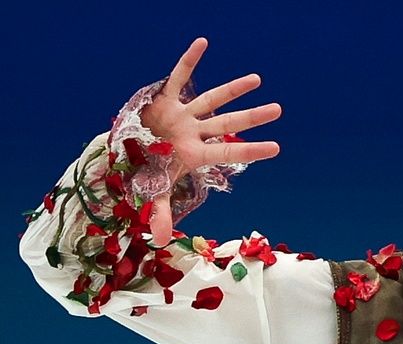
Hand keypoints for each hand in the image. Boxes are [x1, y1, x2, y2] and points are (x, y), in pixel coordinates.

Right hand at [141, 37, 282, 244]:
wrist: (124, 153)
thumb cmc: (145, 172)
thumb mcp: (153, 191)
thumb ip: (160, 212)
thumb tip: (163, 240)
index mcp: (195, 155)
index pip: (229, 152)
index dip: (251, 150)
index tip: (276, 148)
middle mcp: (194, 133)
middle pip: (228, 124)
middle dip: (252, 117)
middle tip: (278, 110)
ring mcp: (182, 116)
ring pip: (212, 100)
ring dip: (233, 90)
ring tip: (257, 80)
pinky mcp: (165, 100)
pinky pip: (179, 76)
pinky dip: (189, 60)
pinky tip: (203, 43)